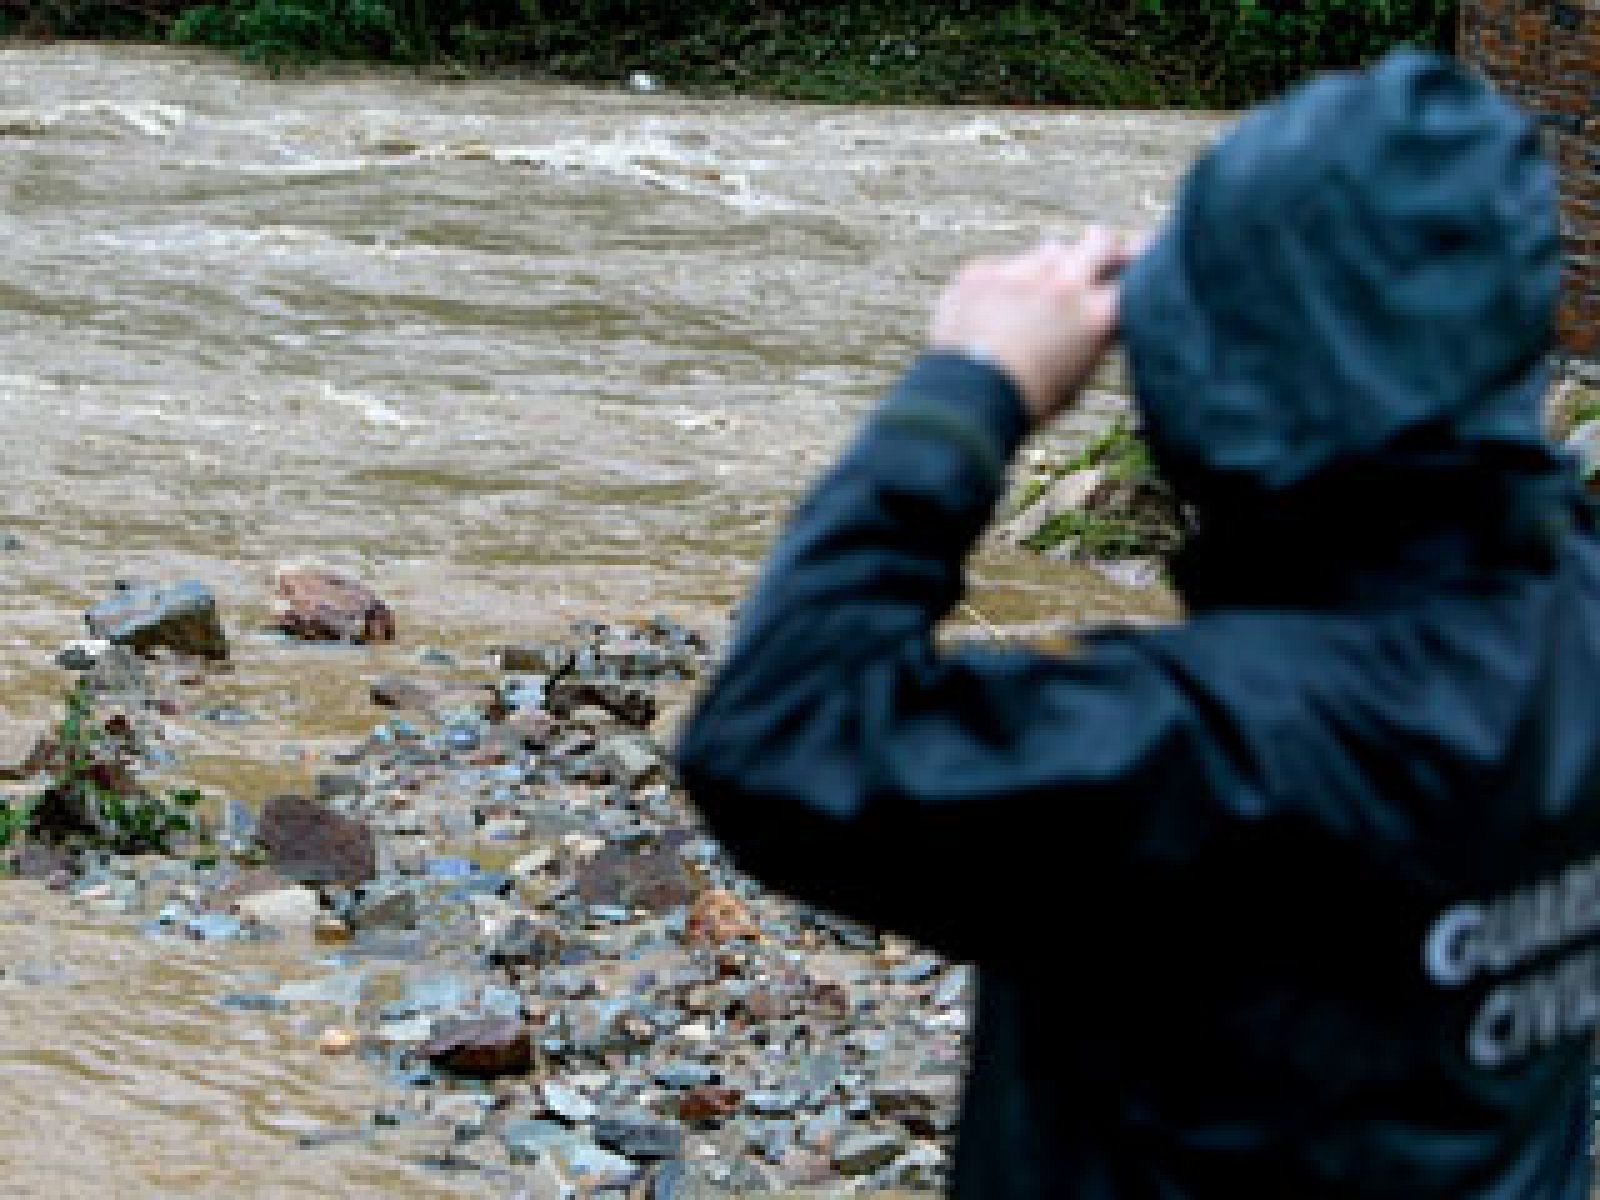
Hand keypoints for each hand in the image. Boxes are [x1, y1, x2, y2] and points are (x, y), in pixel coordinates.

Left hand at [930, 227, 1141, 426]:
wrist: (965, 399)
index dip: (1140, 268)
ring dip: (1051, 266)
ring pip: (1049, 250)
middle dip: (1104, 246)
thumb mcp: (1077, 381)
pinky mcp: (982, 271)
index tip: (1140, 261)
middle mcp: (1065, 284)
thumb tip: (1100, 324)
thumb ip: (1093, 343)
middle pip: (1100, 242)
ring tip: (1035, 295)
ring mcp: (1021, 271)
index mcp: (1096, 316)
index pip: (1135, 277)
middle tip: (1100, 252)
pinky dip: (1004, 283)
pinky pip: (1003, 266)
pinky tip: (991, 310)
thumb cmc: (1025, 402)